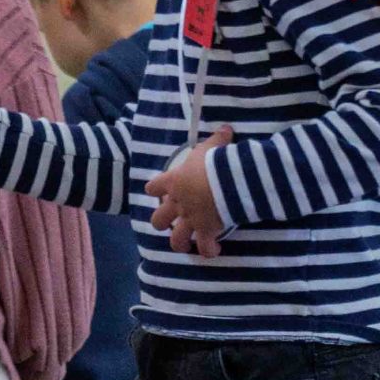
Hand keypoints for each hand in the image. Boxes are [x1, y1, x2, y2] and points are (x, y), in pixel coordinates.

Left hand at [147, 124, 232, 258]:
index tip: (161, 189)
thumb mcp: (212, 147)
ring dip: (181, 243)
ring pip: (176, 239)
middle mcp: (178, 205)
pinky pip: (204, 246)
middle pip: (158, 220)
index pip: (153, 187)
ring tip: (187, 243)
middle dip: (162, 222)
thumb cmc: (213, 162)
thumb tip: (226, 128)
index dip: (155, 189)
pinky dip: (208, 250)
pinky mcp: (205, 230)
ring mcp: (190, 220)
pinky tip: (213, 251)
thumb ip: (216, 139)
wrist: (226, 182)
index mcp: (173, 183)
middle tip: (173, 221)